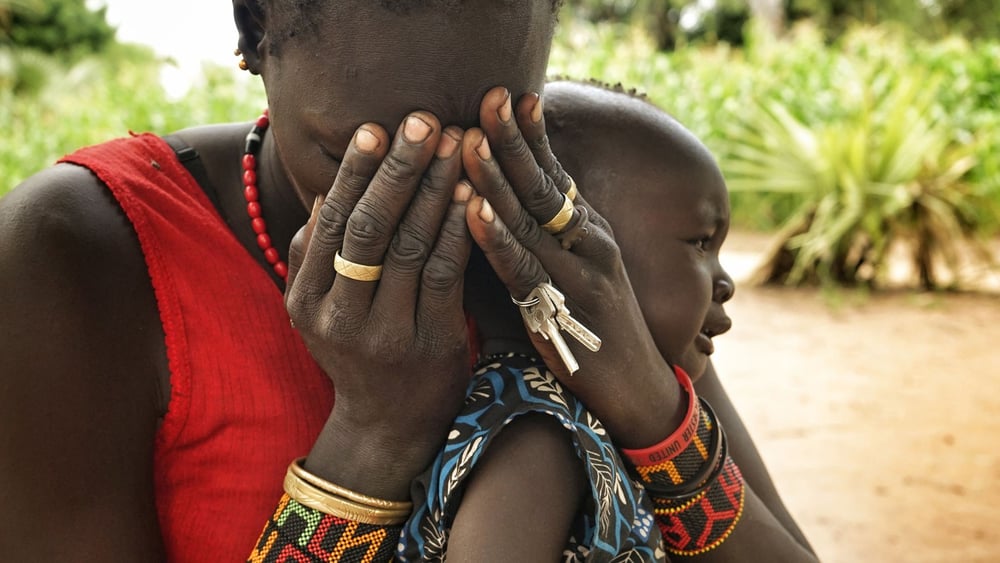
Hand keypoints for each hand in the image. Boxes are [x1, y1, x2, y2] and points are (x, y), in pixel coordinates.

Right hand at [284, 113, 472, 496]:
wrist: (386, 427)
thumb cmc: (357, 353)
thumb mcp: (318, 311)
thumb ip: (315, 256)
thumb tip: (327, 191)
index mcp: (305, 301)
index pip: (330, 224)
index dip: (354, 174)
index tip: (376, 127)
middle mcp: (338, 318)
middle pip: (368, 229)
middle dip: (398, 169)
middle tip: (424, 120)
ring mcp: (385, 335)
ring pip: (410, 247)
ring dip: (436, 189)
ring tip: (457, 144)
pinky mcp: (431, 345)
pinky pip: (446, 275)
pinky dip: (458, 230)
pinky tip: (473, 194)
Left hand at [461, 88, 686, 448]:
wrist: (640, 392)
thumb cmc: (598, 330)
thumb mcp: (580, 273)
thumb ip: (548, 240)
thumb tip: (505, 206)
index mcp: (588, 232)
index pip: (556, 173)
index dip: (531, 134)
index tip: (508, 92)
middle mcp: (588, 244)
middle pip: (544, 184)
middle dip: (513, 138)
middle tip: (488, 94)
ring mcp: (580, 276)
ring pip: (530, 221)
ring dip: (497, 179)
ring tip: (469, 141)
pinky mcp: (565, 312)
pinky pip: (524, 270)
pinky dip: (498, 239)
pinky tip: (475, 212)